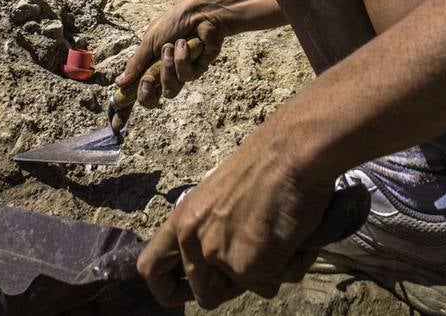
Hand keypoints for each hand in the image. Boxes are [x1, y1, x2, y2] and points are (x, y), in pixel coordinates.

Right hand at [114, 0, 228, 113]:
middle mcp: (163, 72)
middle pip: (151, 100)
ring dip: (168, 67)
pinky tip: (186, 44)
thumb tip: (119, 83)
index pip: (134, 90)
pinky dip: (182, 59)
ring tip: (172, 46)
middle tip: (147, 80)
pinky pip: (185, 76)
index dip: (125, 109)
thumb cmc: (174, 22)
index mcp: (148, 64)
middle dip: (147, 92)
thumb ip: (136, 64)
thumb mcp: (149, 41)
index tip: (115, 124)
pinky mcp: (197, 70)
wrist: (201, 14)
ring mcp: (180, 73)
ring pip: (169, 89)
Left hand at [137, 128, 333, 306]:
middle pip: (205, 294)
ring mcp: (217, 255)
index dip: (167, 288)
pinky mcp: (246, 267)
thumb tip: (221, 262)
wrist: (292, 151)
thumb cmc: (268, 163)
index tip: (186, 292)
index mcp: (183, 218)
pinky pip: (273, 285)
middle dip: (234, 287)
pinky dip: (290, 267)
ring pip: (245, 290)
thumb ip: (211, 228)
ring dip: (267, 272)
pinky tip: (295, 236)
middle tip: (259, 261)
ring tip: (281, 235)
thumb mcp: (221, 196)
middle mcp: (192, 239)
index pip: (150, 268)